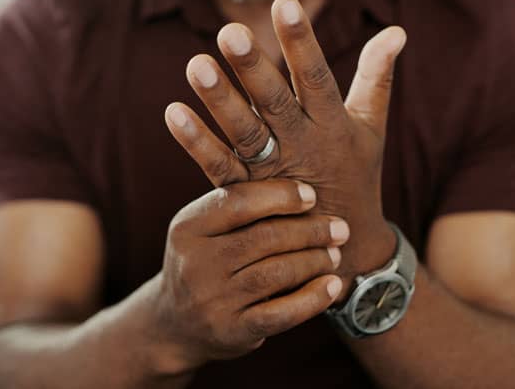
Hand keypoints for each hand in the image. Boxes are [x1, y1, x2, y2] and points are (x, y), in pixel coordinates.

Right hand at [145, 179, 348, 374]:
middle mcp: (196, 264)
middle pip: (264, 238)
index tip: (312, 195)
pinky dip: (312, 298)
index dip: (280, 196)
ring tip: (334, 254)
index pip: (238, 202)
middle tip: (339, 228)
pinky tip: (332, 285)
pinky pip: (281, 313)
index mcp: (188, 228)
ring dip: (314, 260)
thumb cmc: (205, 263)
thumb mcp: (203, 228)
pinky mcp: (232, 331)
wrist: (175, 325)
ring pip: (276, 273)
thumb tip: (301, 184)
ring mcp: (213, 300)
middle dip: (309, 230)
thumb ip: (238, 205)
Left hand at [165, 0, 405, 291]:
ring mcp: (272, 172)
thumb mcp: (372, 127)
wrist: (346, 252)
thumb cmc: (358, 176)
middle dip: (254, 68)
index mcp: (332, 125)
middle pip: (275, 103)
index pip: (317, 77)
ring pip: (245, 132)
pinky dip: (196, 143)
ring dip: (220, 100)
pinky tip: (173, 113)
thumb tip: (396, 30)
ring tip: (195, 65)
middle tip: (231, 34)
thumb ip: (376, 77)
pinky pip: (219, 168)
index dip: (302, 43)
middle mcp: (302, 145)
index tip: (285, 5)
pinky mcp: (247, 195)